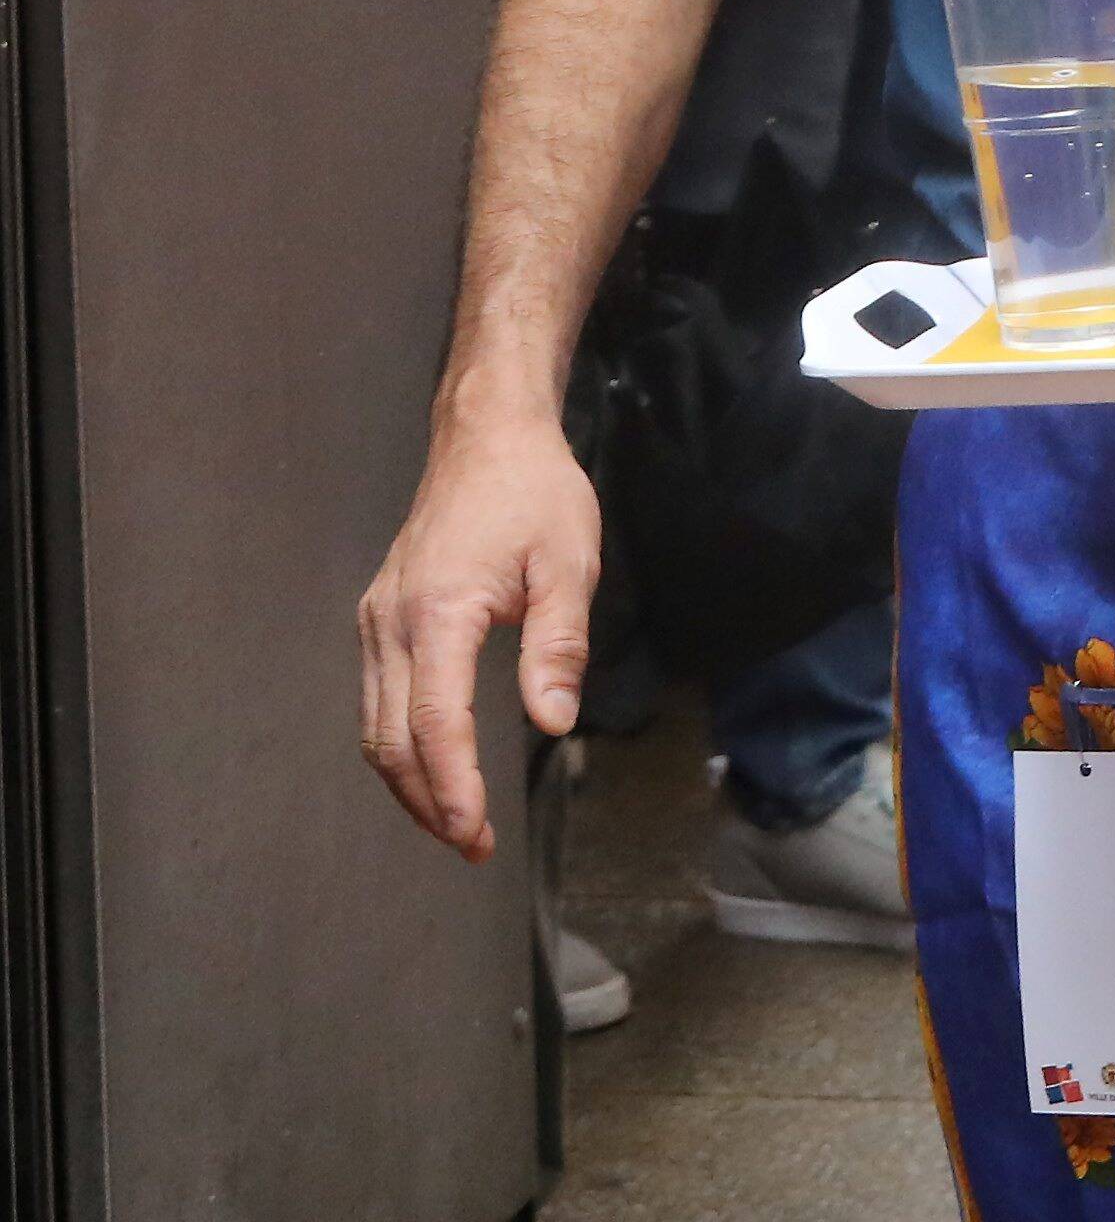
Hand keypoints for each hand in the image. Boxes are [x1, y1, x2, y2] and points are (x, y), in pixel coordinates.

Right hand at [357, 405, 602, 855]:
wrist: (488, 439)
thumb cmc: (536, 495)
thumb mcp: (569, 563)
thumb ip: (558, 645)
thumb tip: (554, 722)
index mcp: (435, 611)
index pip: (433, 721)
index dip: (451, 784)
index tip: (473, 831)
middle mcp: (389, 624)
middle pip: (390, 740)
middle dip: (428, 801)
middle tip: (472, 846)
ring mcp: (375, 623)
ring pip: (375, 727)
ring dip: (410, 782)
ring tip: (457, 824)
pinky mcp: (379, 621)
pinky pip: (379, 700)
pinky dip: (401, 746)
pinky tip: (435, 769)